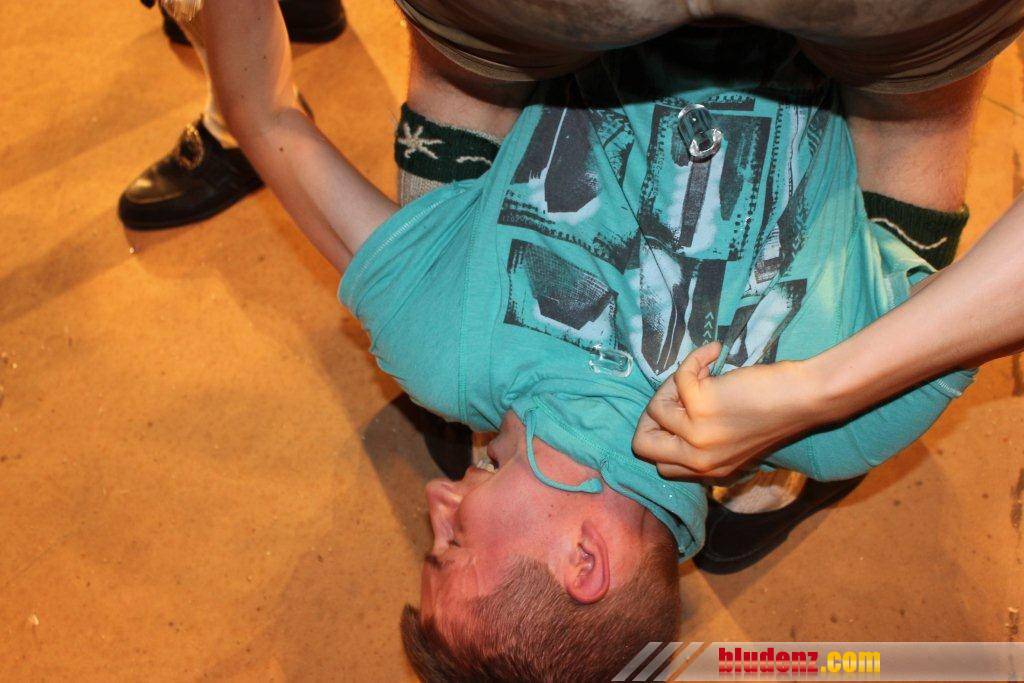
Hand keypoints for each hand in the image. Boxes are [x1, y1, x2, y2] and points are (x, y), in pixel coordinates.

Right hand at [632, 342, 827, 478]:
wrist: (805, 398)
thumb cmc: (777, 414)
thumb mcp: (735, 445)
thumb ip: (703, 445)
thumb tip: (667, 419)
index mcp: (708, 472)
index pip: (659, 466)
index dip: (662, 436)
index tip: (679, 413)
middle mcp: (700, 460)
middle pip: (642, 445)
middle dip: (652, 415)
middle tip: (675, 396)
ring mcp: (698, 434)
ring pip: (656, 408)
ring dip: (674, 384)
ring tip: (703, 375)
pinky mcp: (702, 405)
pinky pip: (679, 376)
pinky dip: (695, 358)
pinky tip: (713, 353)